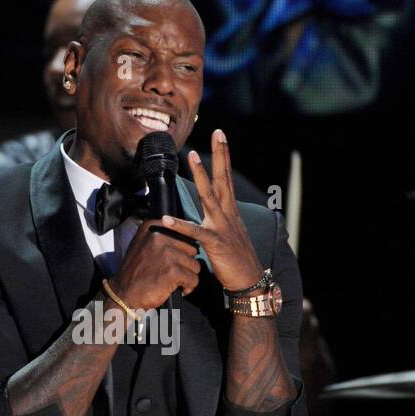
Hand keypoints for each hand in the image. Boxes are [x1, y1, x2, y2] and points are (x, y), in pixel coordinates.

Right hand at [114, 219, 202, 309]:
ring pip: (195, 264)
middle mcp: (160, 237)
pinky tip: (179, 290)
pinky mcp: (172, 271)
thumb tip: (184, 229)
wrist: (124, 294)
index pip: (184, 232)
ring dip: (188, 276)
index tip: (174, 258)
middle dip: (186, 262)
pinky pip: (193, 278)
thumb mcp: (142, 243)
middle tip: (174, 272)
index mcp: (153, 227)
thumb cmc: (135, 271)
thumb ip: (160, 234)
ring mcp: (167, 253)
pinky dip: (189, 287)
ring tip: (175, 281)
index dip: (183, 248)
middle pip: (192, 248)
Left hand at [156, 130, 263, 293]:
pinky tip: (164, 218)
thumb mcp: (229, 234)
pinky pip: (194, 232)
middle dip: (219, 155)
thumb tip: (211, 208)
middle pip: (223, 179)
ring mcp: (222, 227)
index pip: (226, 178)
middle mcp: (228, 214)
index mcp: (230, 211)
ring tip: (192, 157)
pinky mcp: (215, 243)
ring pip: (210, 196)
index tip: (220, 135)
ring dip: (201, 176)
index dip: (223, 156)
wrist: (250, 281)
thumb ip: (219, 219)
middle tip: (217, 133)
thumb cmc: (237, 260)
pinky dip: (179, 225)